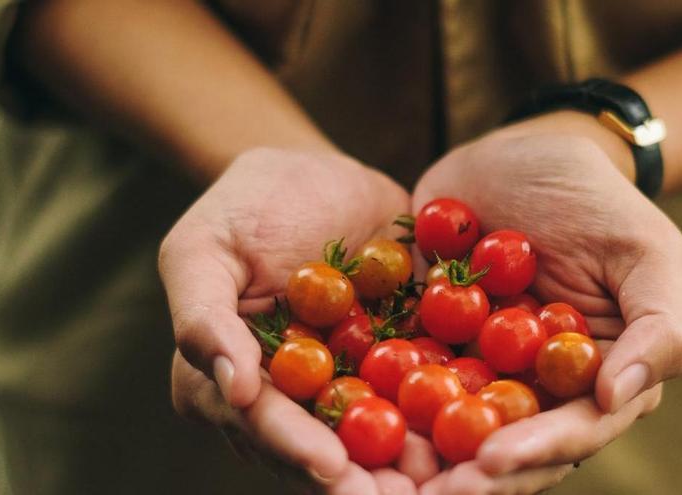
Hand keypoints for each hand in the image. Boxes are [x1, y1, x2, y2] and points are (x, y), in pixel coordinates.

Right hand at [160, 148, 432, 492]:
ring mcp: (346, 384)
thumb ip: (202, 315)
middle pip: (322, 449)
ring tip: (452, 479)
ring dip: (409, 463)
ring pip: (374, 435)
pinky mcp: (393, 362)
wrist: (317, 175)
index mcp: (234, 381)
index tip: (332, 469)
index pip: (262, 424)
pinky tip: (479, 430)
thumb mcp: (203, 248)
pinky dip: (446, 415)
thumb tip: (229, 386)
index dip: (295, 448)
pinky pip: (418, 392)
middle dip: (362, 480)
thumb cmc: (246, 206)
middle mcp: (291, 398)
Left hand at [412, 113, 681, 492]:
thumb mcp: (645, 250)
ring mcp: (477, 365)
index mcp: (594, 377)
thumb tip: (617, 398)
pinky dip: (378, 397)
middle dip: (467, 474)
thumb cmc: (595, 198)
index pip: (573, 430)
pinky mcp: (428, 338)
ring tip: (381, 474)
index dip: (536, 452)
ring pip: (449, 424)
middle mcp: (535, 385)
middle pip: (505, 444)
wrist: (522, 151)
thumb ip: (658, 327)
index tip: (492, 462)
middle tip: (424, 494)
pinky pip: (402, 374)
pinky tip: (345, 412)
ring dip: (418, 454)